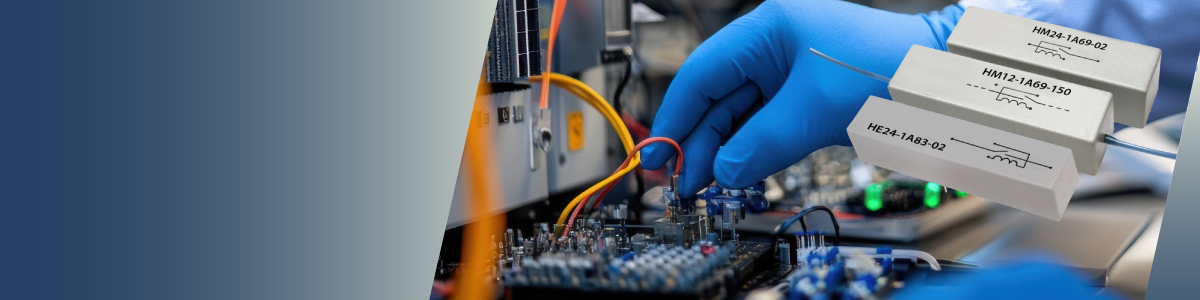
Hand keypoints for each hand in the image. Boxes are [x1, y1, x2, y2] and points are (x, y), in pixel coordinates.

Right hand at [640, 0, 962, 195]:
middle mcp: (774, 47)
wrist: (944, 83)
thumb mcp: (813, 112)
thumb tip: (722, 170)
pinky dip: (749, 150)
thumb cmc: (888, 71)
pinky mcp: (806, 97)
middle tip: (684, 182)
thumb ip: (760, 144)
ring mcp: (790, 73)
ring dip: (722, 150)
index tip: (662, 153)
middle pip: (718, 98)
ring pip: (739, 115)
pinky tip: (735, 172)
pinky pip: (765, 125)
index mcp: (768, 29)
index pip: (702, 74)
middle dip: (698, 142)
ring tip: (706, 185)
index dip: (676, 117)